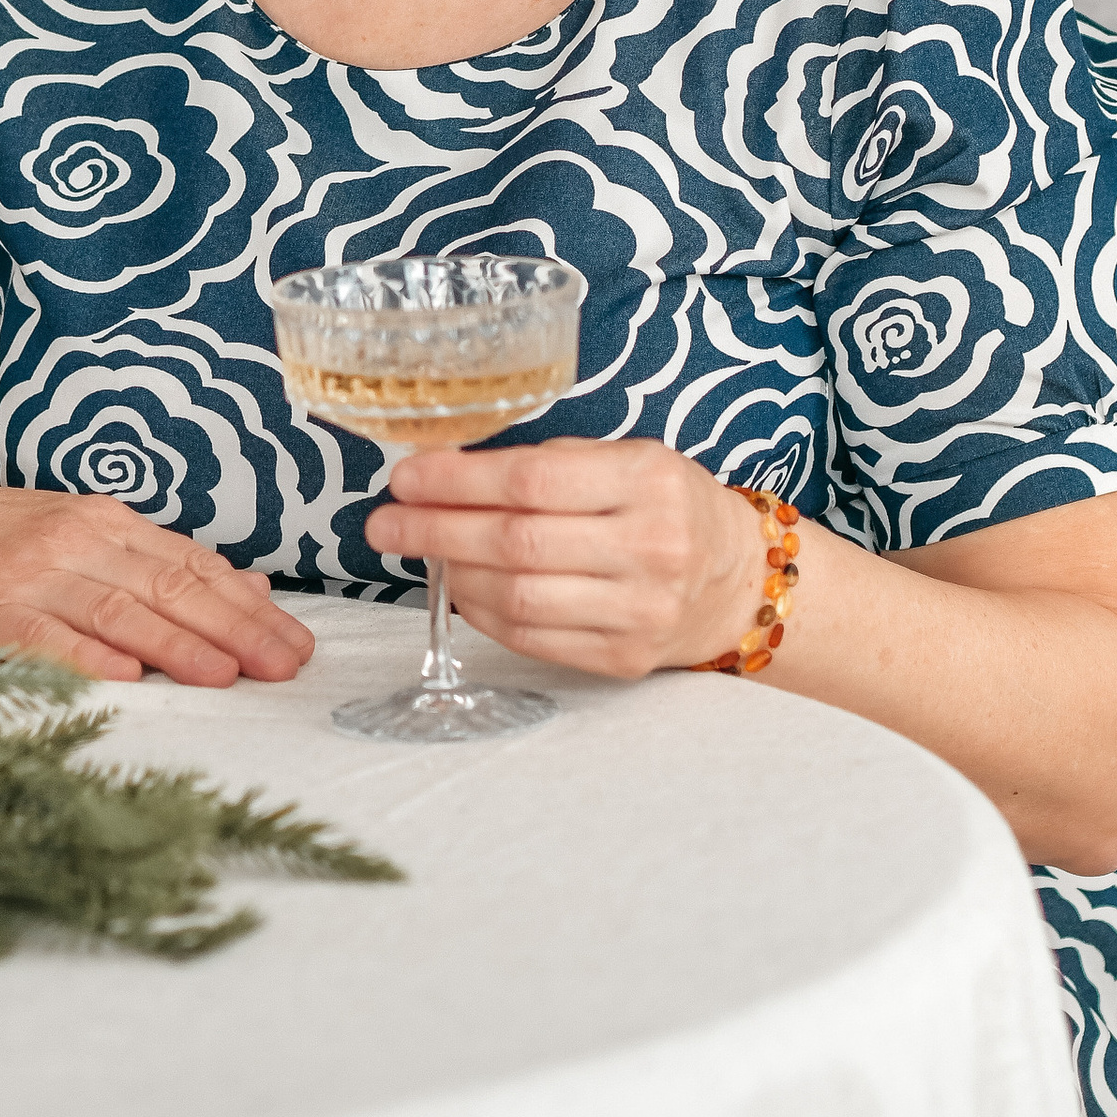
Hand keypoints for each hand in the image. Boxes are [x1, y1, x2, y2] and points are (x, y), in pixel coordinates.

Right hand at [0, 482, 315, 688]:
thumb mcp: (76, 534)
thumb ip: (156, 560)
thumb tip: (248, 586)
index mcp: (101, 522)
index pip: (191, 564)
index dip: (248, 605)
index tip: (296, 639)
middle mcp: (72, 543)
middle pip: (169, 586)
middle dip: (236, 628)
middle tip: (287, 664)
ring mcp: (28, 578)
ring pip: (119, 610)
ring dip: (179, 643)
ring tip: (230, 673)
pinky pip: (44, 637)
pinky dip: (88, 655)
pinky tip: (129, 675)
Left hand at [369, 439, 761, 679]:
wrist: (733, 580)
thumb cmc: (665, 505)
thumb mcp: (627, 458)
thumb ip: (548, 463)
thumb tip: (446, 470)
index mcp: (647, 480)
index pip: (532, 479)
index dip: (458, 480)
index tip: (405, 477)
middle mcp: (649, 548)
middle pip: (516, 543)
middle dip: (435, 531)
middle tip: (383, 524)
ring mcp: (639, 611)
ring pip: (518, 597)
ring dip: (453, 574)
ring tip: (421, 553)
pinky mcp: (624, 658)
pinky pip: (532, 638)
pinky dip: (484, 614)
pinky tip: (463, 589)